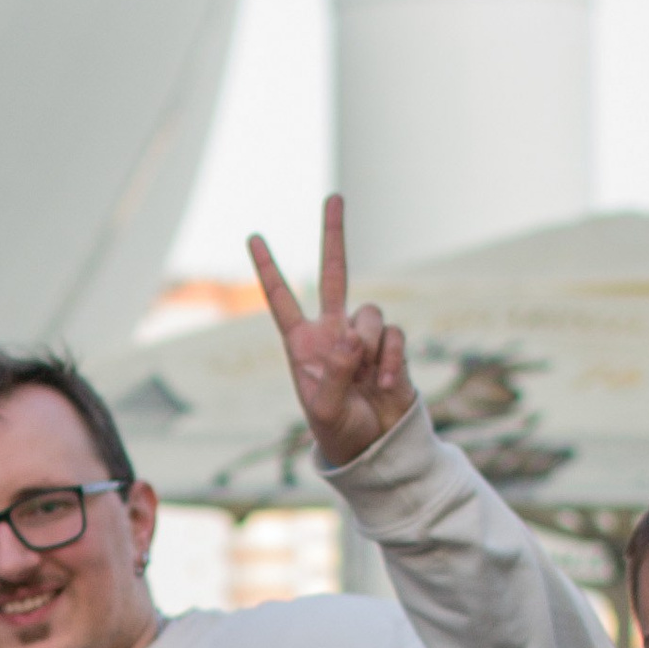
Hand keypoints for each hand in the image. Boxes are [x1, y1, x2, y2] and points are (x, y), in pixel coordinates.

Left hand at [249, 195, 416, 468]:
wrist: (374, 450)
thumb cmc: (338, 432)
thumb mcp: (324, 409)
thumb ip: (334, 371)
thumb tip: (352, 336)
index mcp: (303, 345)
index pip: (282, 300)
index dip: (269, 270)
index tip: (254, 237)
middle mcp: (333, 333)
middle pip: (335, 273)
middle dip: (333, 235)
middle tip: (334, 197)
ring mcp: (364, 338)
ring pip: (369, 313)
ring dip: (369, 342)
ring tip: (368, 378)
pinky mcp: (392, 349)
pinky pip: (394, 337)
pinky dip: (390, 359)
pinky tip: (383, 384)